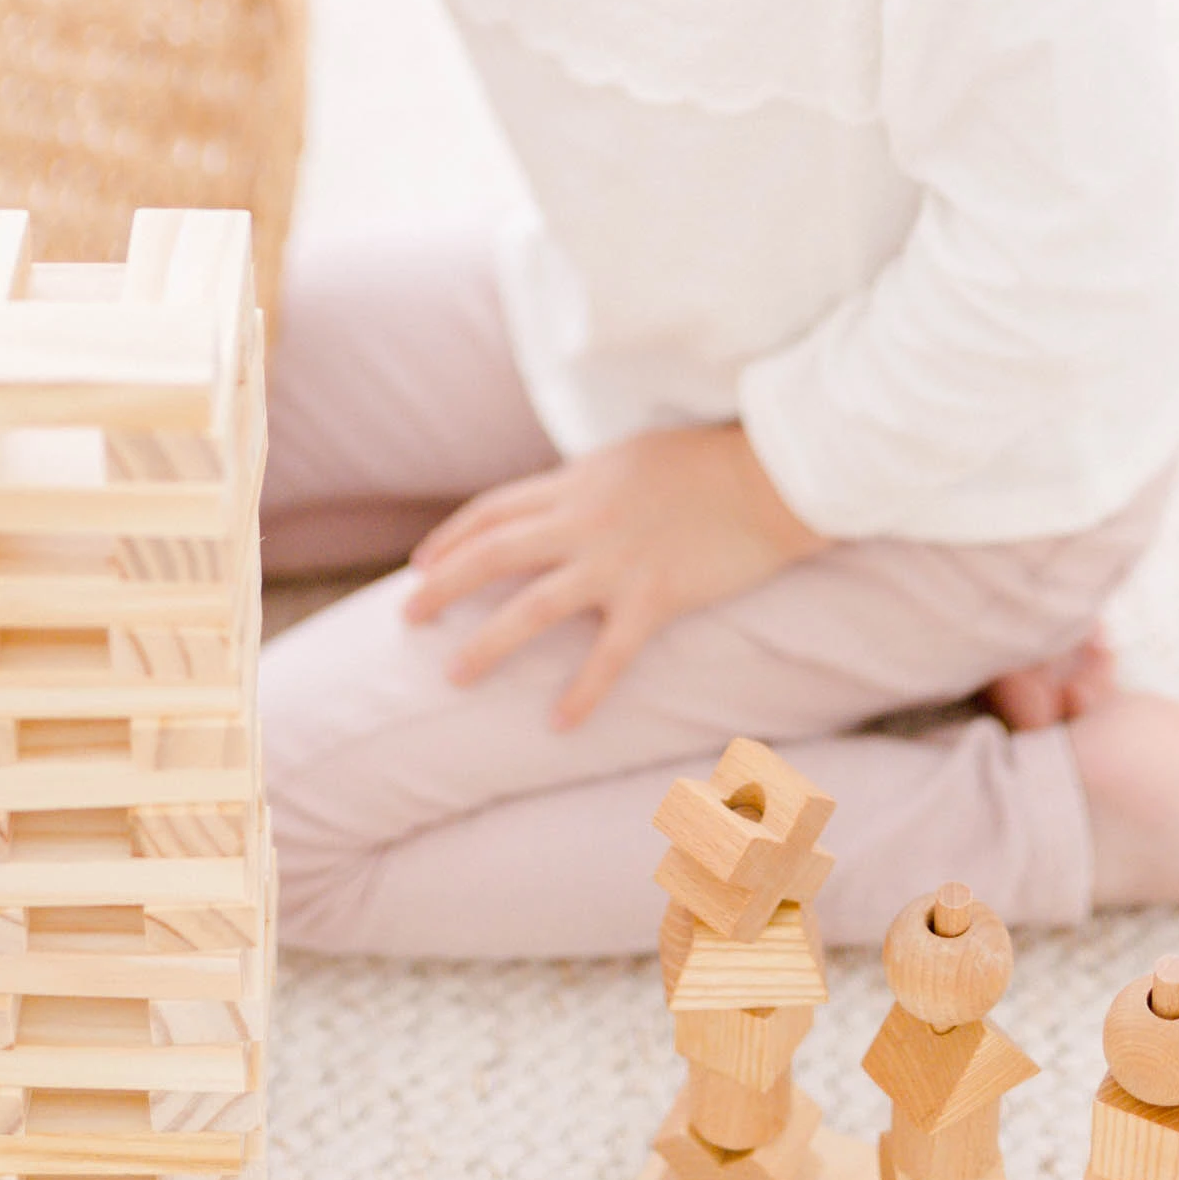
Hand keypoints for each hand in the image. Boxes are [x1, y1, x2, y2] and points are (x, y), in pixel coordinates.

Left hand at [403, 422, 823, 728]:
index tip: (420, 563)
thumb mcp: (633, 457)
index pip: (494, 509)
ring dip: (487, 641)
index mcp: (578, 479)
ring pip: (532, 605)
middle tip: (406, 616)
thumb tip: (561, 507)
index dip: (451, 537)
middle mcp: (584, 517)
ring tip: (453, 674)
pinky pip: (609, 653)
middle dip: (442, 585)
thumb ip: (591, 484)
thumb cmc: (710, 461)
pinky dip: (582, 690)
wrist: (772, 474)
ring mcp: (617, 558)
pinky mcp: (657, 595)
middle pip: (492, 552)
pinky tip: (558, 722)